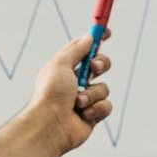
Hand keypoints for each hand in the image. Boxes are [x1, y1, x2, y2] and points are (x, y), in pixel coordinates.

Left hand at [27, 32, 113, 153]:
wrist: (50, 125)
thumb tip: (89, 36)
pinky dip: (96, 109)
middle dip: (101, 64)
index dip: (96, 40)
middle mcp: (75, 82)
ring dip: (93, 94)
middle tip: (94, 68)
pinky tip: (83, 115)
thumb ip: (77, 49)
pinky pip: (106, 105)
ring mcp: (85, 99)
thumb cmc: (50, 94)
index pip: (84, 49)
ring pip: (104, 88)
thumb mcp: (61, 64)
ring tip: (78, 102)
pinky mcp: (93, 115)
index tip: (107, 32)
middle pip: (99, 65)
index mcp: (65, 68)